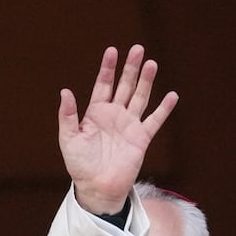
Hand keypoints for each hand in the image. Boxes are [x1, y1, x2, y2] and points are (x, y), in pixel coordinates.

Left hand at [58, 45, 177, 214]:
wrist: (97, 186)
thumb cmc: (79, 164)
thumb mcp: (68, 139)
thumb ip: (68, 116)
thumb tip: (65, 92)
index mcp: (95, 113)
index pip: (103, 85)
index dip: (107, 68)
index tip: (112, 51)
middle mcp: (114, 115)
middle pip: (124, 86)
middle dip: (130, 68)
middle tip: (137, 49)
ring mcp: (129, 125)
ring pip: (140, 97)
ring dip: (146, 81)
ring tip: (151, 63)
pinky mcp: (141, 138)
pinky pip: (154, 120)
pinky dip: (163, 109)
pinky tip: (171, 95)